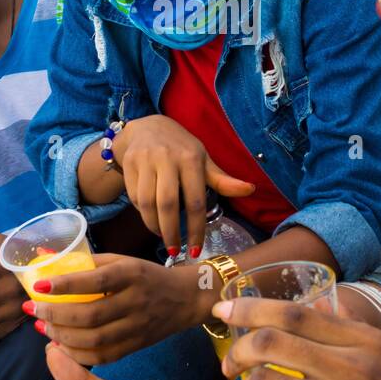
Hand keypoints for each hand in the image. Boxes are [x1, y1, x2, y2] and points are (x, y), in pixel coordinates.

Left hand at [27, 253, 200, 364]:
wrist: (186, 298)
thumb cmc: (146, 275)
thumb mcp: (123, 261)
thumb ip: (88, 263)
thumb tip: (45, 257)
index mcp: (132, 274)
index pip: (96, 281)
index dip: (65, 285)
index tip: (39, 286)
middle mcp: (136, 301)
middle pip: (91, 315)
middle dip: (56, 315)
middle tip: (33, 309)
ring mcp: (137, 327)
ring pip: (95, 340)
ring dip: (62, 336)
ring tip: (43, 327)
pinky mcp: (136, 346)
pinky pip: (103, 357)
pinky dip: (77, 354)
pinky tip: (61, 345)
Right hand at [112, 116, 254, 256]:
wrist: (148, 127)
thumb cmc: (181, 148)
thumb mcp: (203, 160)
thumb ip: (222, 180)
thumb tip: (251, 189)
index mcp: (191, 158)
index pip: (196, 201)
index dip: (196, 229)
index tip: (195, 250)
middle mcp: (167, 158)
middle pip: (167, 204)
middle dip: (171, 232)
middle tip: (174, 252)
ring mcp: (145, 160)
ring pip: (147, 203)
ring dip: (154, 226)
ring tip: (163, 236)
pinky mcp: (129, 163)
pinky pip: (134, 197)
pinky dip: (143, 213)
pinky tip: (151, 218)